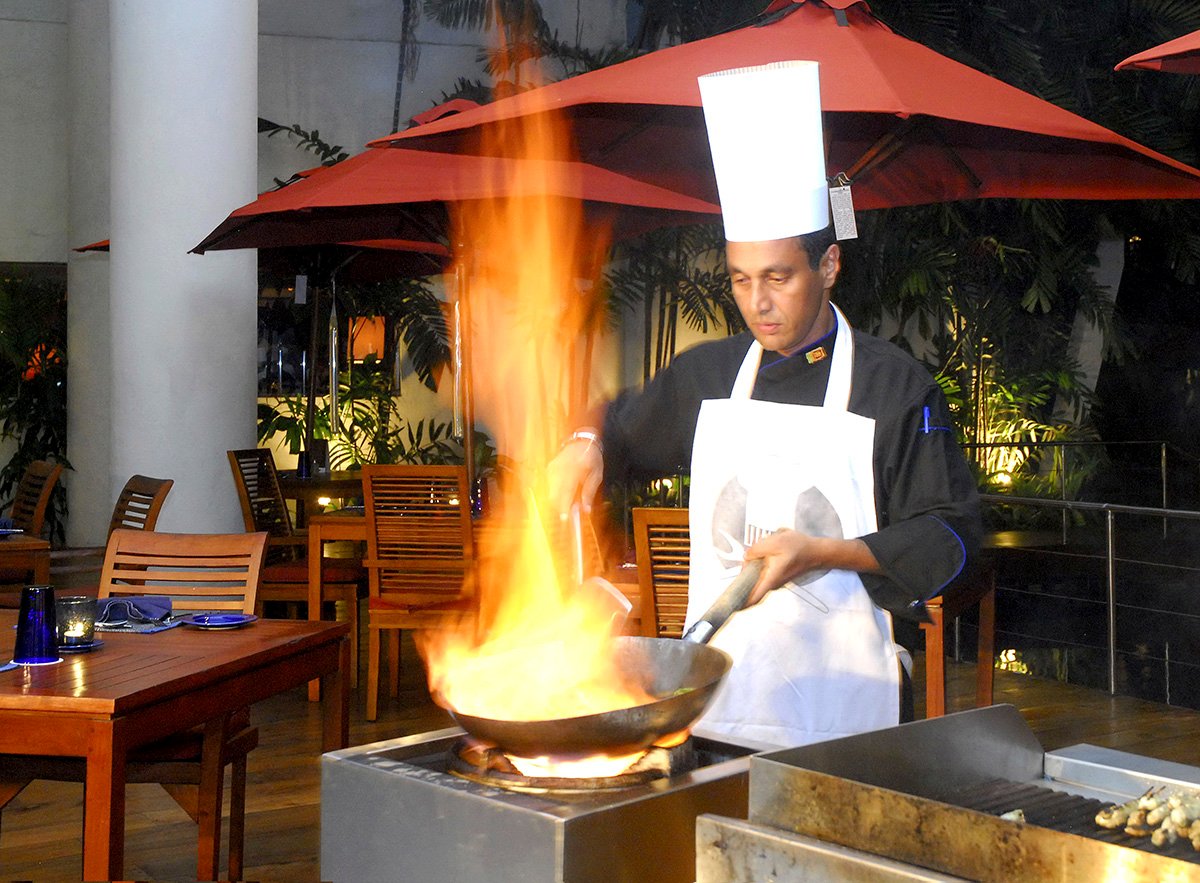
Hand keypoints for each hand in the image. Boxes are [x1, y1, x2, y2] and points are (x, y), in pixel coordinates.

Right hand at [546, 435, 603, 518]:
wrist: (580, 441)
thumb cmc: (591, 458)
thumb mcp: (596, 475)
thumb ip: (589, 493)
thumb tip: (585, 510)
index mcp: (572, 471)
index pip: (565, 493)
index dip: (564, 509)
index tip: (566, 520)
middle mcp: (558, 470)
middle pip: (553, 496)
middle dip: (560, 508)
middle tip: (570, 514)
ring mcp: (551, 470)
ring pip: (549, 493)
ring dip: (558, 502)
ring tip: (571, 501)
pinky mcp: (548, 470)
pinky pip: (549, 488)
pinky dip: (556, 494)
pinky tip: (566, 492)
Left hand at [742, 529, 879, 604]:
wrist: (816, 550)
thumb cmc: (798, 547)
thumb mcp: (774, 543)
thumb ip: (756, 550)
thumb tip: (746, 557)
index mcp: (770, 579)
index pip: (753, 598)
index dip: (740, 604)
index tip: (730, 606)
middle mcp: (772, 584)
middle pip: (751, 587)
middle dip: (743, 579)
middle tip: (742, 567)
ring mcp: (775, 580)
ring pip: (756, 579)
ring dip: (751, 570)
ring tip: (755, 557)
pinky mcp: (777, 575)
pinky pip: (762, 573)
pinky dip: (758, 566)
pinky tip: (763, 554)